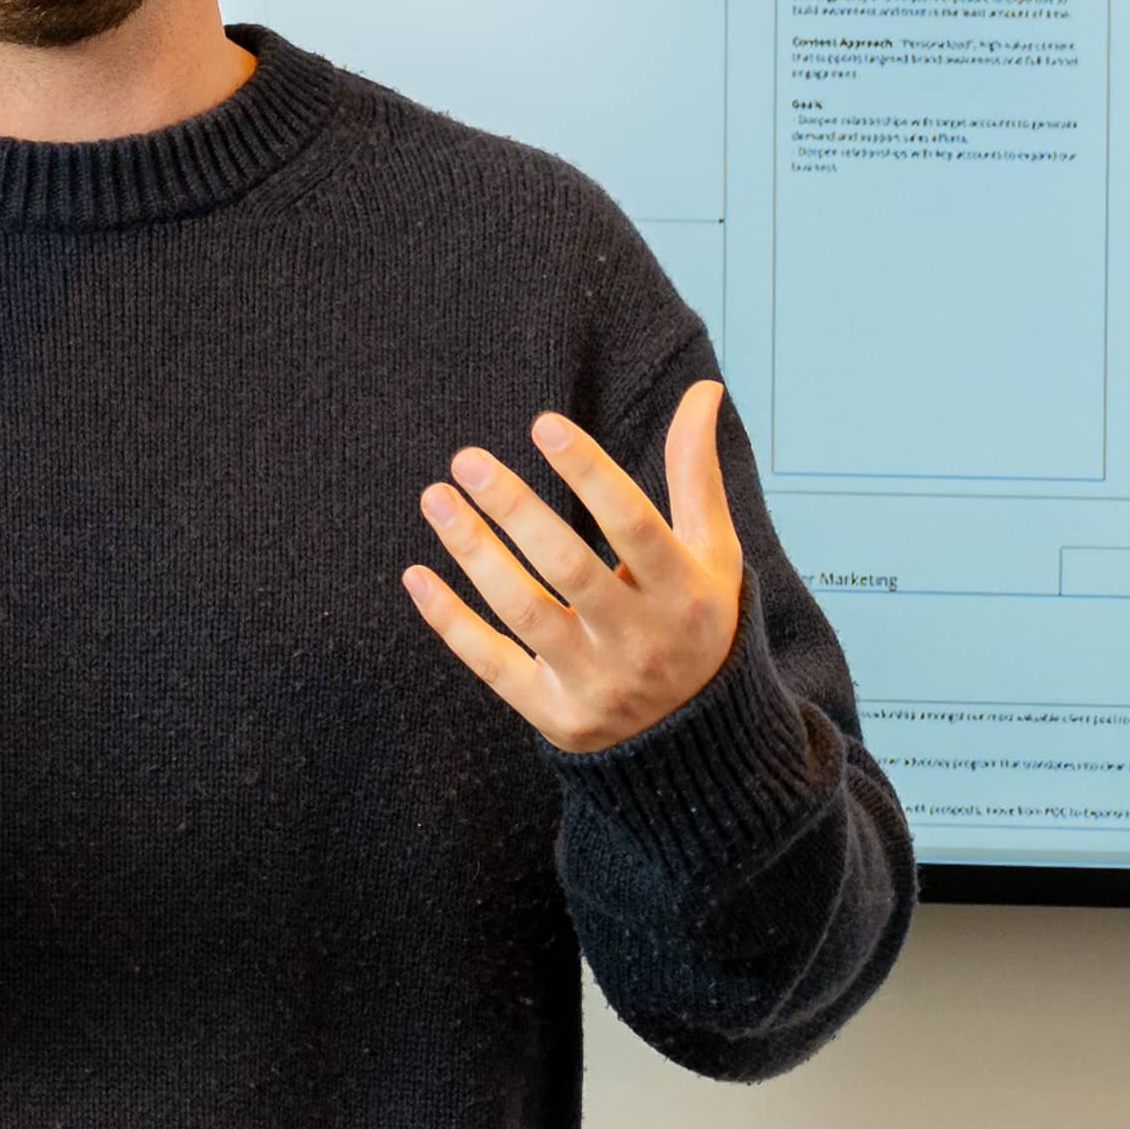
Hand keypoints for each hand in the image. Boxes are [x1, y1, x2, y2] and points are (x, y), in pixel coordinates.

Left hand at [403, 377, 745, 753]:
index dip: (589, 473)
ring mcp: (596, 682)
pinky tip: (417, 575)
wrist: (694, 740)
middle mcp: (641, 640)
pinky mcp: (556, 715)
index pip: (634, 524)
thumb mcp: (712, 553)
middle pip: (569, 568)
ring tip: (436, 497)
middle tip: (467, 458)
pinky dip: (451, 622)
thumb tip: (703, 388)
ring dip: (474, 553)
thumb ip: (695, 474)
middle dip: (515, 509)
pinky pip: (493, 664)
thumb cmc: (695, 622)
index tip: (543, 425)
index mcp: (684, 592)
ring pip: (524, 612)